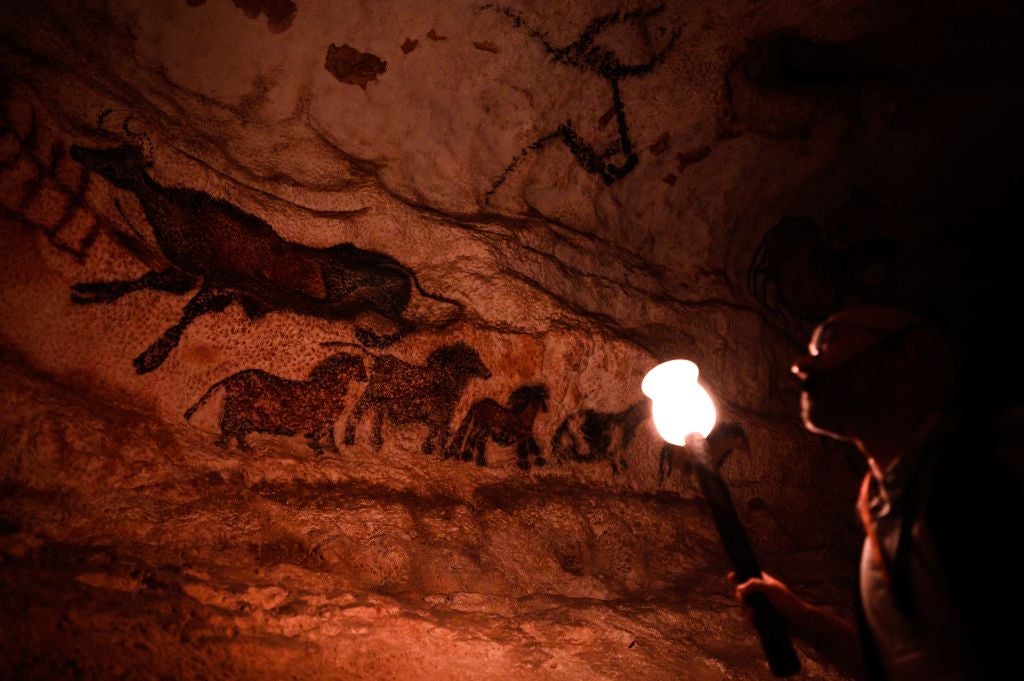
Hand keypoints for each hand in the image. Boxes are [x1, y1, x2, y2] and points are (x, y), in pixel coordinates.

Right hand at [728, 571, 863, 677]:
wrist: (801, 623)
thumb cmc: (790, 603)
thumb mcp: (772, 589)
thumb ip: (754, 584)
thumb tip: (739, 588)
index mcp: (764, 583)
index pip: (748, 576)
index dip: (739, 576)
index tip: (730, 576)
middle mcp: (761, 595)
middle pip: (742, 594)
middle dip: (742, 598)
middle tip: (745, 600)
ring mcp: (762, 608)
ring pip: (745, 608)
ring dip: (746, 611)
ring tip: (752, 613)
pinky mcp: (763, 620)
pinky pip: (751, 620)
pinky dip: (751, 621)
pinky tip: (754, 621)